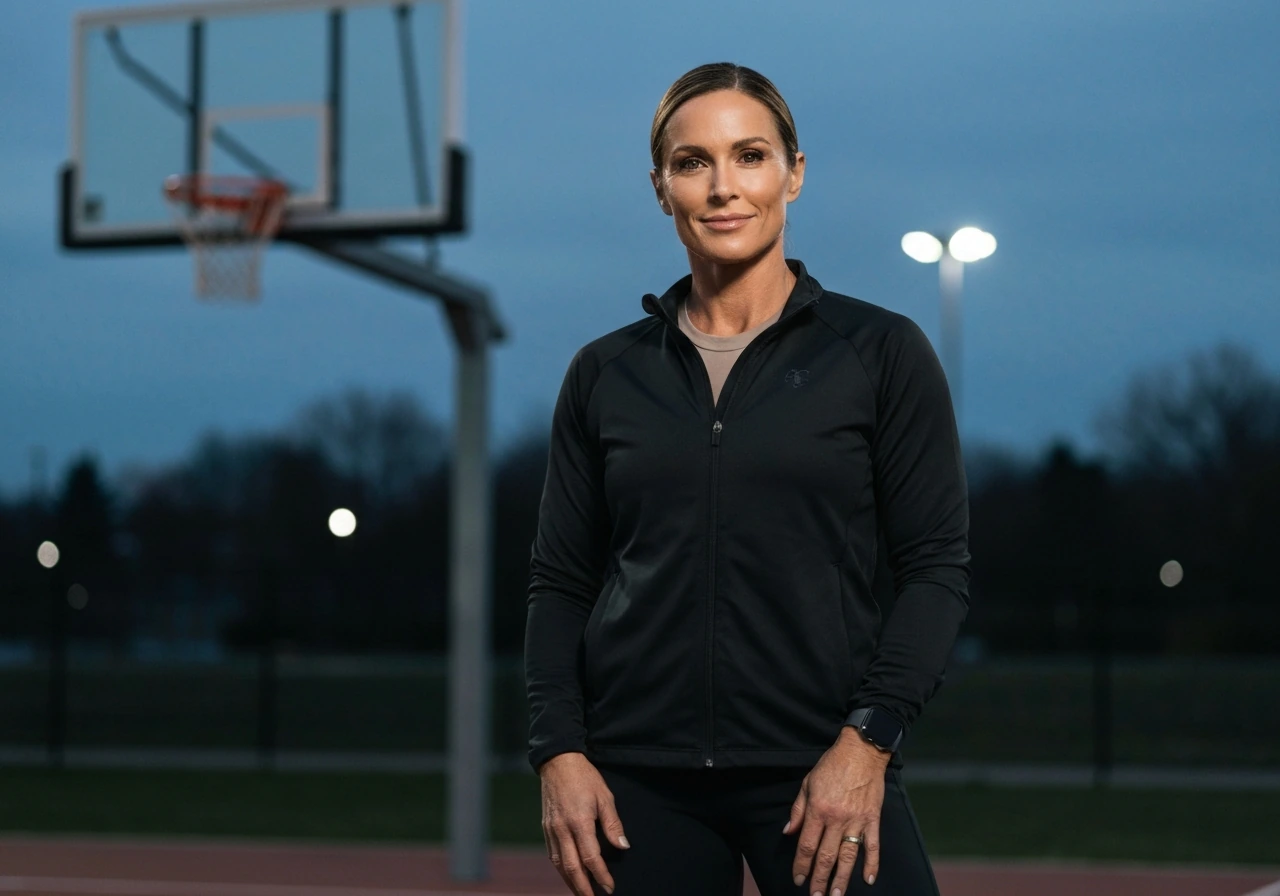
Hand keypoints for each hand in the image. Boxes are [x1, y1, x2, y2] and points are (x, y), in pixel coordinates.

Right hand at [538, 751, 629, 895]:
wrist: (558, 762)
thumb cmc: (585, 777)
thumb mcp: (605, 797)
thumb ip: (613, 824)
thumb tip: (623, 846)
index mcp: (579, 822)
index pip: (591, 858)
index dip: (601, 875)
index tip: (610, 887)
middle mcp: (562, 829)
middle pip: (572, 868)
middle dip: (584, 888)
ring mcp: (551, 829)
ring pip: (559, 865)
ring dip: (571, 882)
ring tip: (582, 893)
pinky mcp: (545, 827)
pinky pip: (552, 855)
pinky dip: (561, 869)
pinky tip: (568, 875)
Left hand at [783, 727, 891, 894]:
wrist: (861, 752)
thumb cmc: (831, 766)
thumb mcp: (808, 783)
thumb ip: (798, 810)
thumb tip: (788, 833)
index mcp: (818, 810)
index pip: (807, 845)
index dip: (801, 865)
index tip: (798, 879)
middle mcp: (837, 819)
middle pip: (826, 856)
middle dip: (819, 879)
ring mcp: (857, 821)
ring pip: (848, 856)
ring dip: (842, 879)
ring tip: (836, 895)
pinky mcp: (873, 819)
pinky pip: (873, 846)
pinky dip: (872, 864)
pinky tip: (868, 880)